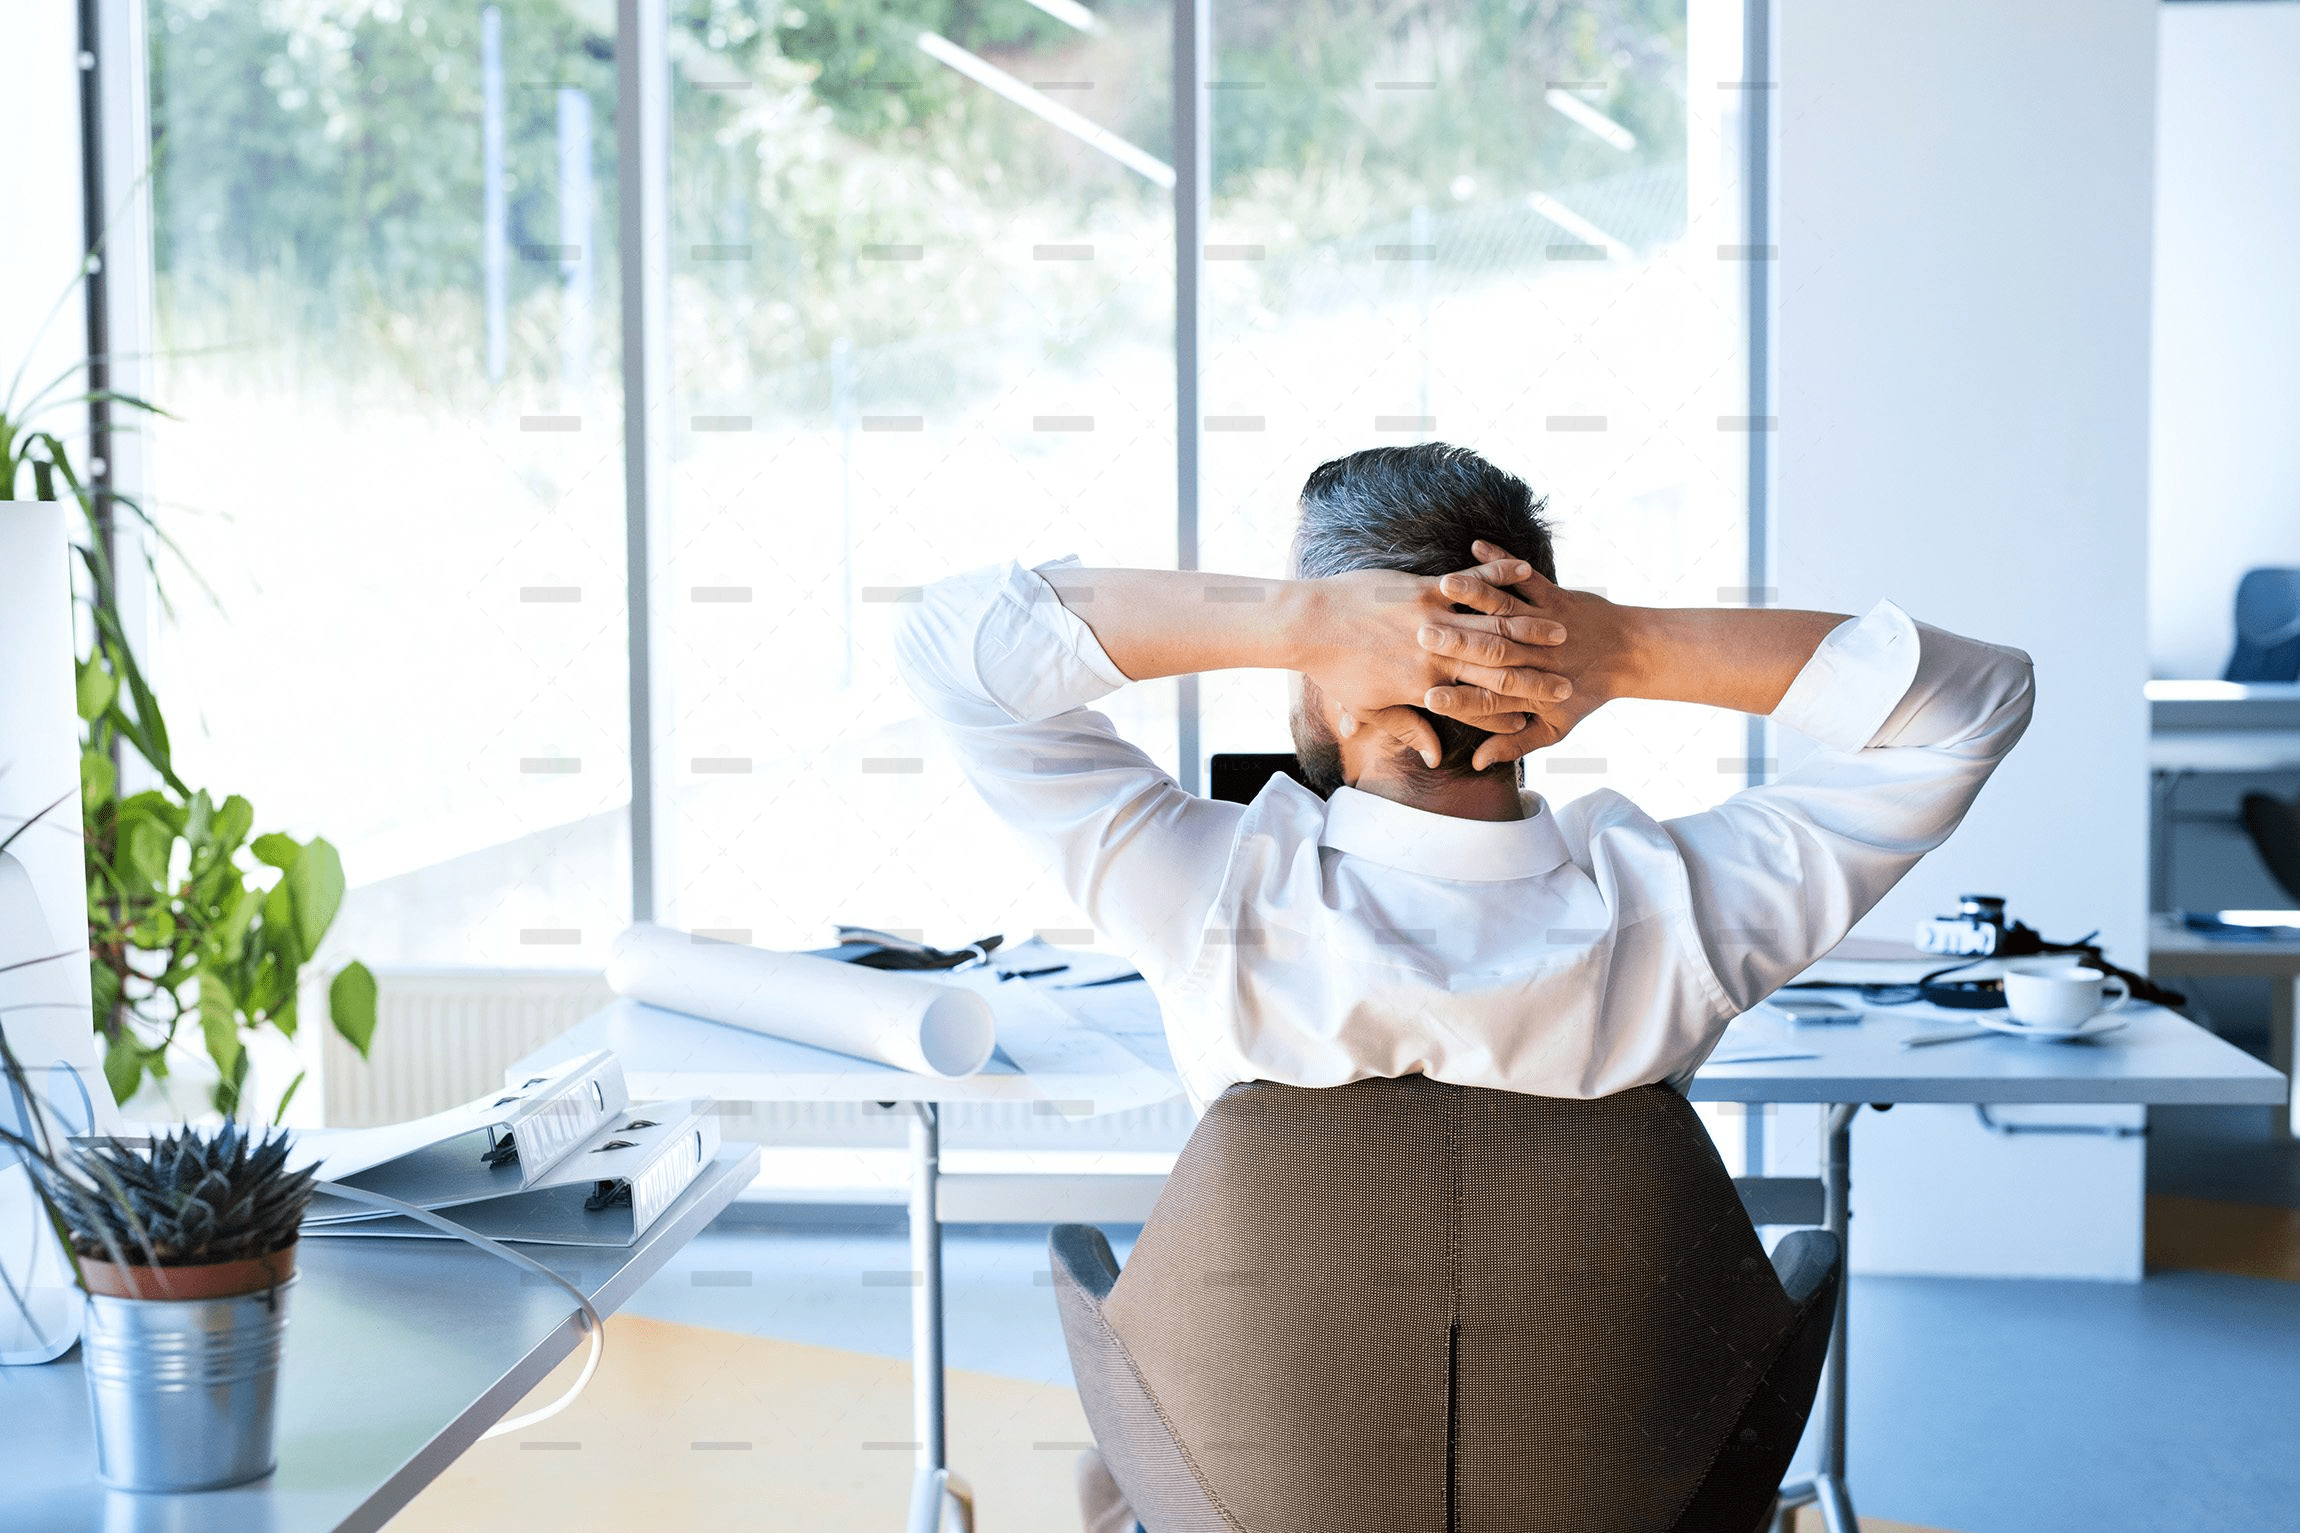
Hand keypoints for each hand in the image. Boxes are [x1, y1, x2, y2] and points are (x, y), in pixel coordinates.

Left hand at [1294, 556, 1567, 766]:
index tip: (1539, 718)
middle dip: (1536, 676)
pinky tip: (1524, 570)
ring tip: (1561, 632)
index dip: (1512, 713)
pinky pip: (1470, 581)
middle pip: (1498, 667)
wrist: (1309, 623)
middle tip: (1568, 680)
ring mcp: (1432, 616)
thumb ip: (1407, 728)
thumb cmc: (1335, 668)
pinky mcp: (1423, 587)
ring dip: (1530, 628)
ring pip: (1492, 624)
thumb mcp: (1369, 706)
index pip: (1479, 705)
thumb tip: (1433, 754)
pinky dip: (1499, 574)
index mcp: (1425, 686)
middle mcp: (1436, 654)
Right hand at [1417, 540, 1642, 768]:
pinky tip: (1477, 547)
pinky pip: (1526, 577)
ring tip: (1445, 586)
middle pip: (1489, 652)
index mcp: (1531, 692)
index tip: (1430, 698)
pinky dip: (1502, 561)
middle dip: (1455, 643)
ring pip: (1505, 610)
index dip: (1460, 701)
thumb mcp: (1554, 728)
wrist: (1632, 655)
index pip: (1488, 700)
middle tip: (1420, 637)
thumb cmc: (1586, 693)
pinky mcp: (1555, 597)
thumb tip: (1479, 763)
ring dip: (1475, 595)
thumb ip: (1515, 745)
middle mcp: (1536, 657)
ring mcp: (1545, 624)